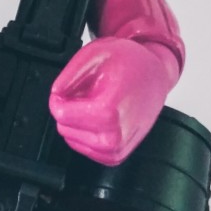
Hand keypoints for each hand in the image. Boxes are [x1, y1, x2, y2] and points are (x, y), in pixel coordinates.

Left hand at [49, 0, 184, 165]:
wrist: (155, 75)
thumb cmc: (130, 63)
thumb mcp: (95, 54)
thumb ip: (69, 76)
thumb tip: (55, 94)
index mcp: (108, 111)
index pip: (61, 114)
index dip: (59, 97)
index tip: (71, 86)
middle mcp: (115, 136)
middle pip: (65, 128)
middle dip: (71, 108)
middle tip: (91, 92)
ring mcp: (117, 149)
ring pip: (72, 139)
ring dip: (78, 121)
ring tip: (97, 102)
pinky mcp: (116, 156)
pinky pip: (85, 148)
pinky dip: (85, 132)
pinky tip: (97, 116)